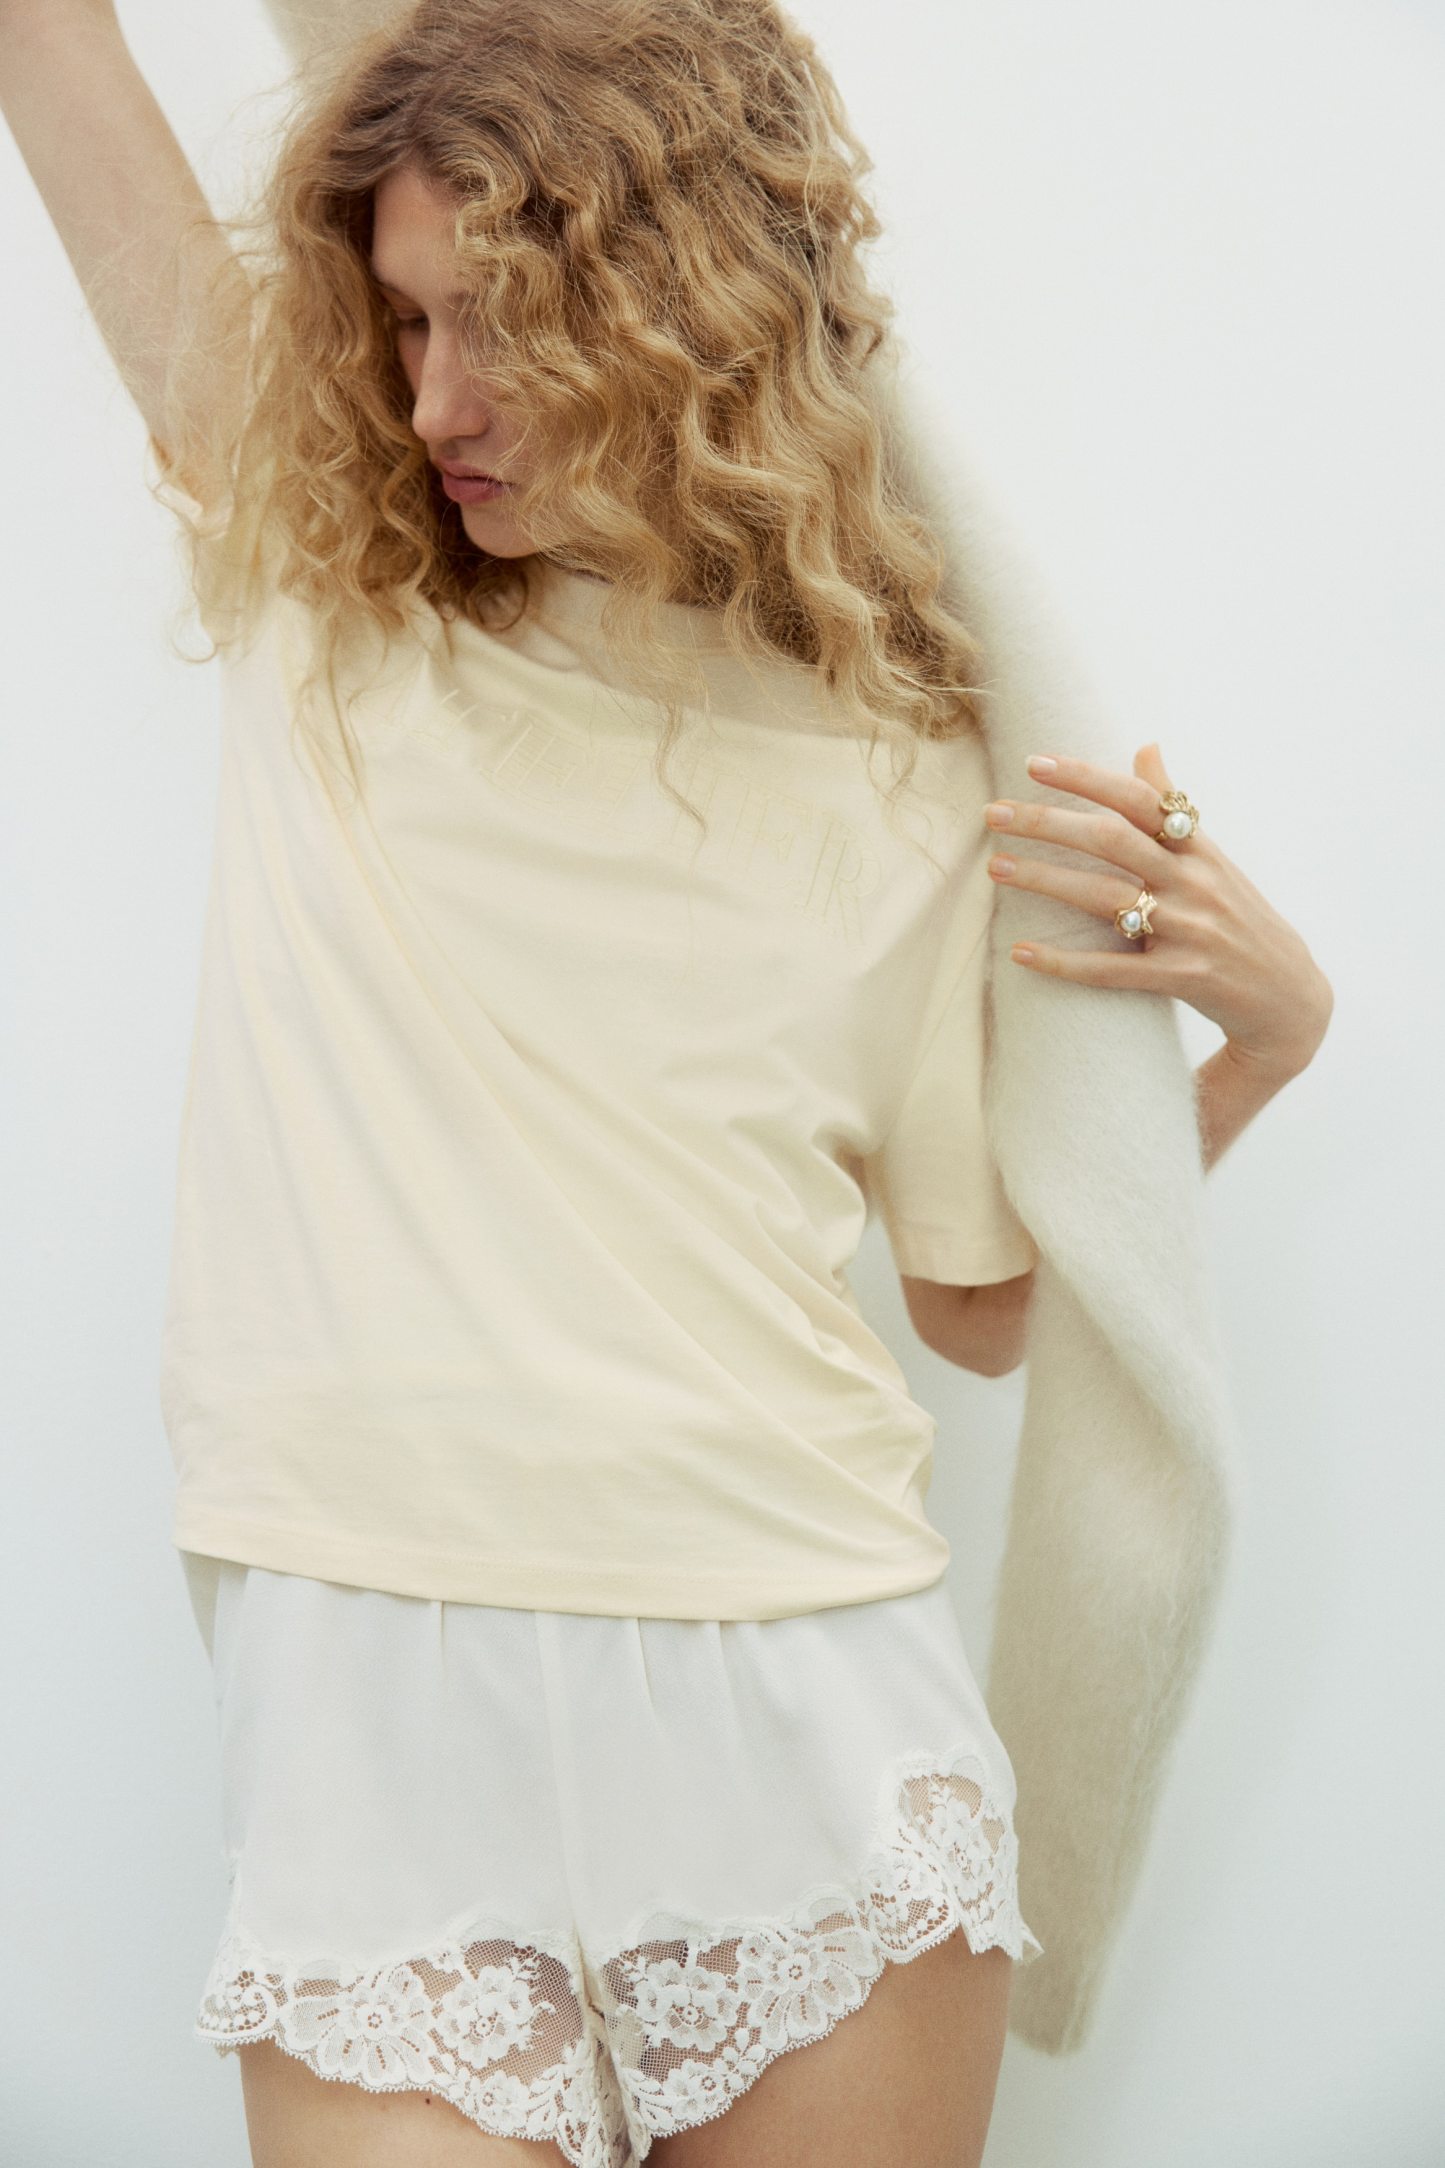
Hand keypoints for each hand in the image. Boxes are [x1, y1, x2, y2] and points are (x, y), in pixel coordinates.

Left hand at [984, 742, 1333, 1080]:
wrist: (1288, 997)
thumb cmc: (1239, 919)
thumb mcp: (1213, 859)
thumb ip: (1174, 807)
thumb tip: (1146, 745)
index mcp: (1199, 849)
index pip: (1138, 800)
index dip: (1086, 778)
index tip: (1033, 763)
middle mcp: (1194, 882)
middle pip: (1112, 841)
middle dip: (1047, 823)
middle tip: (993, 813)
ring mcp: (1188, 931)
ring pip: (1104, 897)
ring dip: (1044, 879)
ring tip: (996, 867)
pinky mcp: (1181, 979)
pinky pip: (1111, 970)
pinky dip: (1064, 962)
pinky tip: (1022, 951)